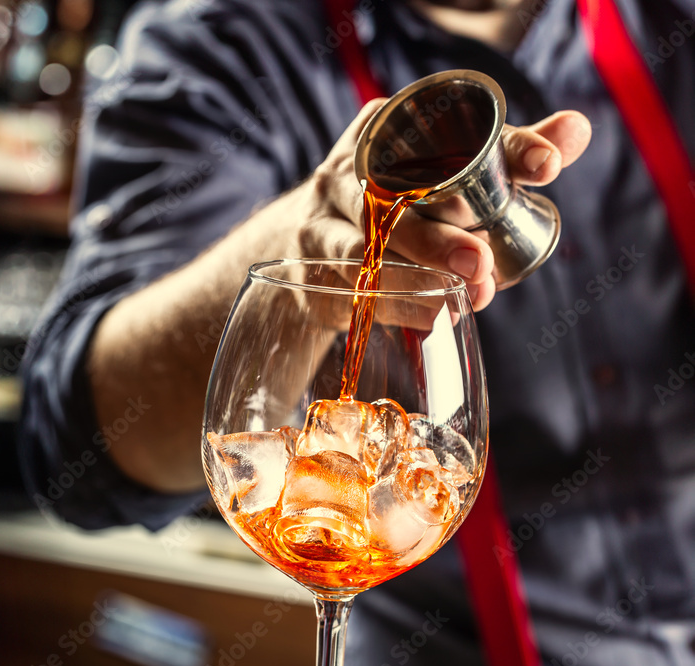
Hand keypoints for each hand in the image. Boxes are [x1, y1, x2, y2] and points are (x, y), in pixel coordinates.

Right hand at [295, 101, 591, 310]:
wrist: (309, 245)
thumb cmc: (397, 206)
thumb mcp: (448, 176)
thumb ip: (509, 156)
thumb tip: (576, 131)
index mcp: (388, 130)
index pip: (450, 132)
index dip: (504, 148)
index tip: (547, 165)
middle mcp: (349, 172)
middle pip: (394, 199)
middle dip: (441, 233)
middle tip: (485, 261)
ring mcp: (322, 223)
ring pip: (365, 250)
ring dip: (417, 276)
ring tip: (467, 295)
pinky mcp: (312, 274)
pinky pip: (352, 291)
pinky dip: (394, 304)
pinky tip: (431, 316)